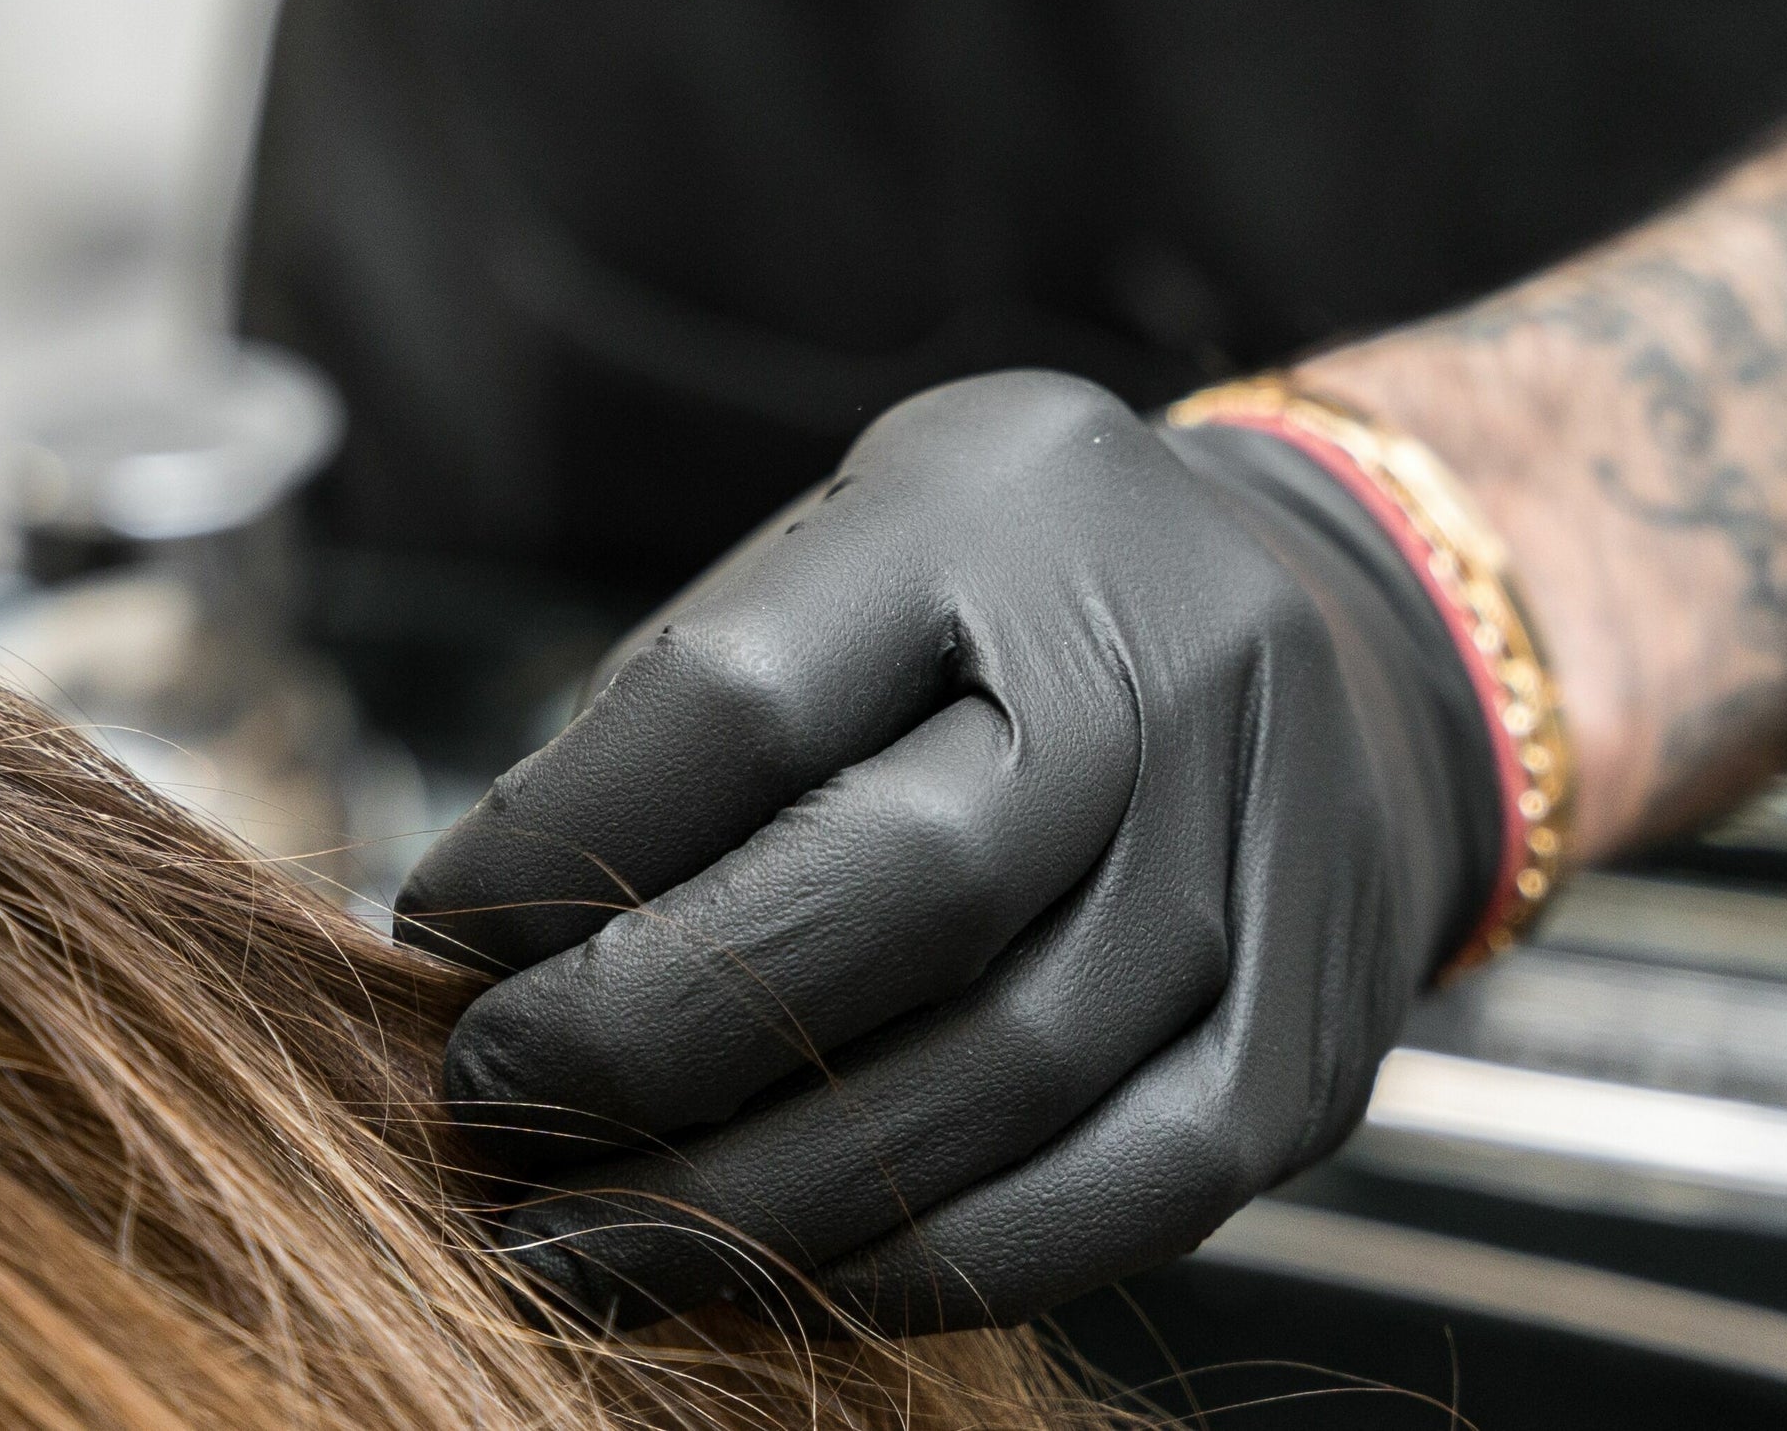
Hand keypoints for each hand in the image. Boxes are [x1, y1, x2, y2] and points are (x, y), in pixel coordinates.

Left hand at [396, 370, 1499, 1330]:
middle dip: (649, 1033)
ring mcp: (1264, 861)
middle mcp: (1164, 671)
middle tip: (488, 1105)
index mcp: (1002, 508)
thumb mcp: (849, 551)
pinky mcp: (1315, 1043)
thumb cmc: (1011, 608)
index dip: (563, 841)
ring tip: (576, 1237)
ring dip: (754, 1196)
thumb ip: (681, 709)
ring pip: (1001, 1074)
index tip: (438, 933)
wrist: (1348, 641)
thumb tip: (485, 933)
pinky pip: (1116, 1196)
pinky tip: (776, 1277)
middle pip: (897, 891)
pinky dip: (924, 1260)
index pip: (746, 697)